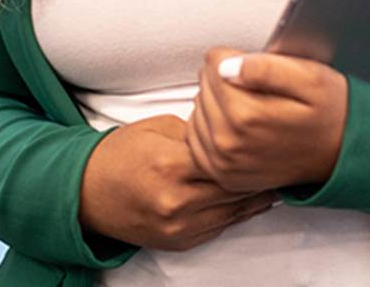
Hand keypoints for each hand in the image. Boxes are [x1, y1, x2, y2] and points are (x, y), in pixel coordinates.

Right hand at [79, 114, 276, 250]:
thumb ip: (198, 131)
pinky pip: (219, 228)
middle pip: (234, 188)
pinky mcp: (177, 243)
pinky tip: (256, 197)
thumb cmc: (122, 153)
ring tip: (278, 176)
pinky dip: (239, 212)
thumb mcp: (160, 127)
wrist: (85, 193)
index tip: (272, 135)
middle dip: (260, 172)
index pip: (226, 158)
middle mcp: (176, 201)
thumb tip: (232, 127)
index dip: (251, 148)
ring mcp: (177, 227)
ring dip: (256, 195)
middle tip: (284, 156)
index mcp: (171, 165)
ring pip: (232, 211)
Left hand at [186, 49, 348, 195]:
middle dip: (225, 78)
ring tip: (250, 103)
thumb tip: (227, 65)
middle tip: (258, 86)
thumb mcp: (310, 77)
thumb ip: (266, 67)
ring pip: (197, 110)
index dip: (236, 56)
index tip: (256, 66)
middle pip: (203, 85)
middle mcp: (229, 144)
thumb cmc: (330, 114)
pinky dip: (210, 127)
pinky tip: (236, 123)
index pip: (213, 63)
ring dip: (217, 102)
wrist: (342, 155)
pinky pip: (196, 140)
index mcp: (247, 115)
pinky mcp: (224, 176)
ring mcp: (224, 164)